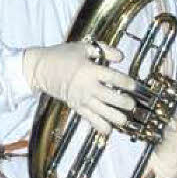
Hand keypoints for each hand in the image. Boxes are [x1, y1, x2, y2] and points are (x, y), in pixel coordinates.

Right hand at [22, 41, 136, 135]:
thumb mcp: (83, 47)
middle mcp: (88, 86)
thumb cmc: (62, 56)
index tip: (135, 86)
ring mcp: (82, 98)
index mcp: (91, 70)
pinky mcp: (76, 106)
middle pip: (112, 98)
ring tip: (125, 120)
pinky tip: (109, 130)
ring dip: (116, 117)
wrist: (41, 69)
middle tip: (133, 104)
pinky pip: (90, 119)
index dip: (128, 83)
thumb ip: (105, 50)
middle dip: (125, 103)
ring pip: (103, 112)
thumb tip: (121, 57)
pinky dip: (100, 126)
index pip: (115, 78)